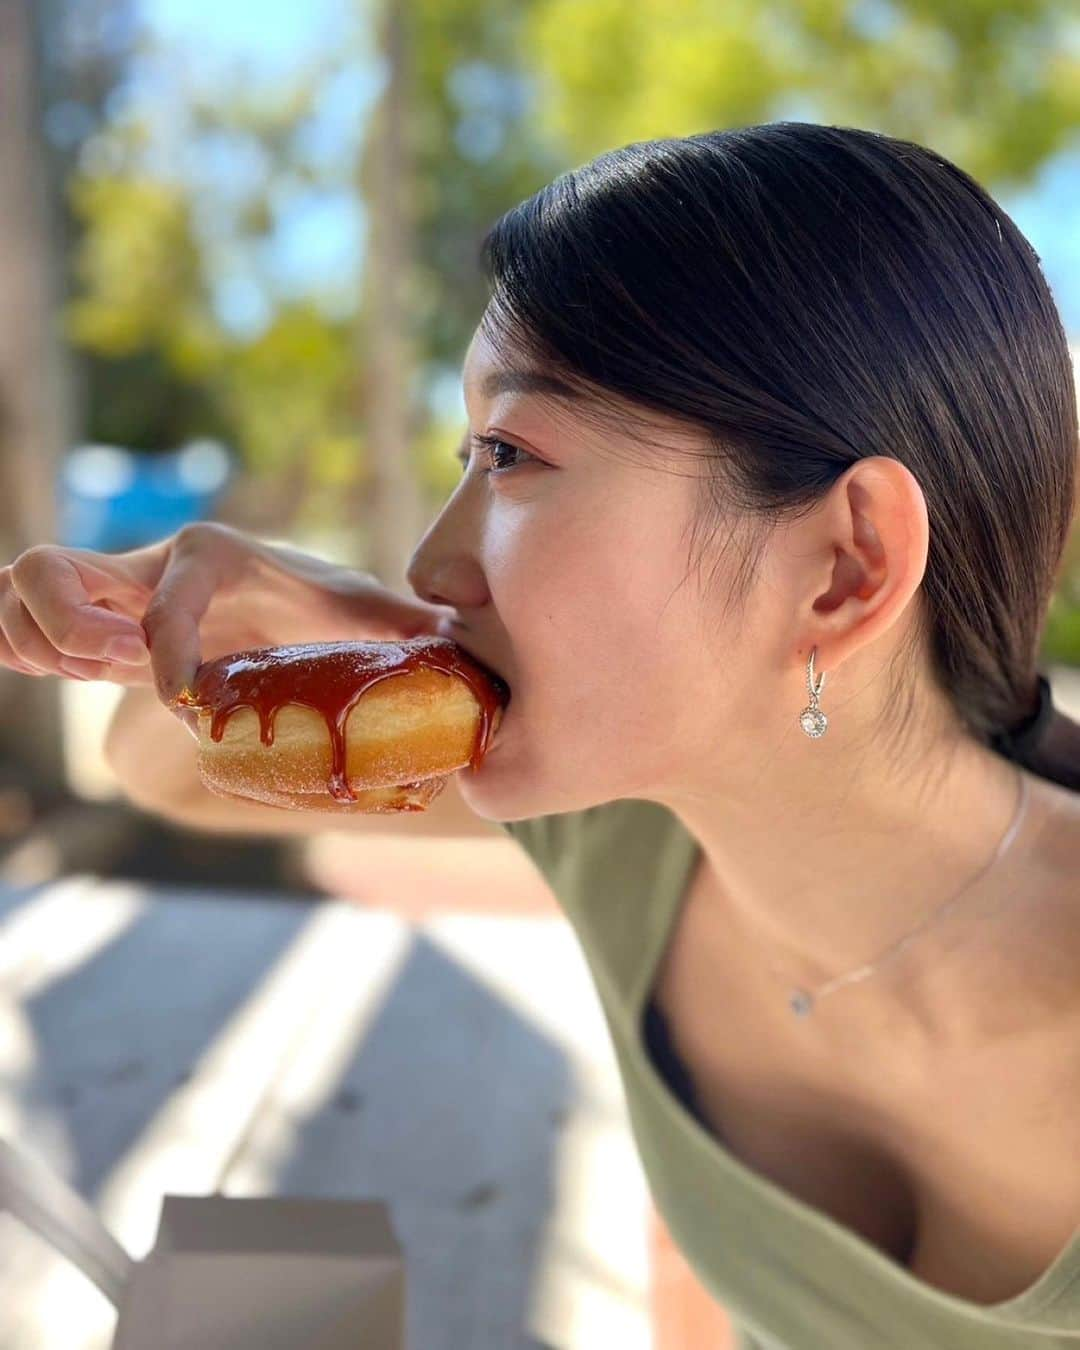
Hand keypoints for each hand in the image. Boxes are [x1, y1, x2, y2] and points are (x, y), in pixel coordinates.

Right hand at [0, 522, 453, 733]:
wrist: (268, 602)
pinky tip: (65, 677)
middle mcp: (147, 562)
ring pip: (16, 588)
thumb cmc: (313, 607)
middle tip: (115, 673)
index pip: (171, 588)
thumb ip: (406, 623)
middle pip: (50, 569)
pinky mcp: (81, 615)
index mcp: (213, 555)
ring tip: (91, 675)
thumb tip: (468, 634)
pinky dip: (15, 649)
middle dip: (71, 633)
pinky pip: (9, 618)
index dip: (166, 646)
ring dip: (36, 642)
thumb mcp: (359, 611)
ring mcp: (104, 586)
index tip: (187, 698)